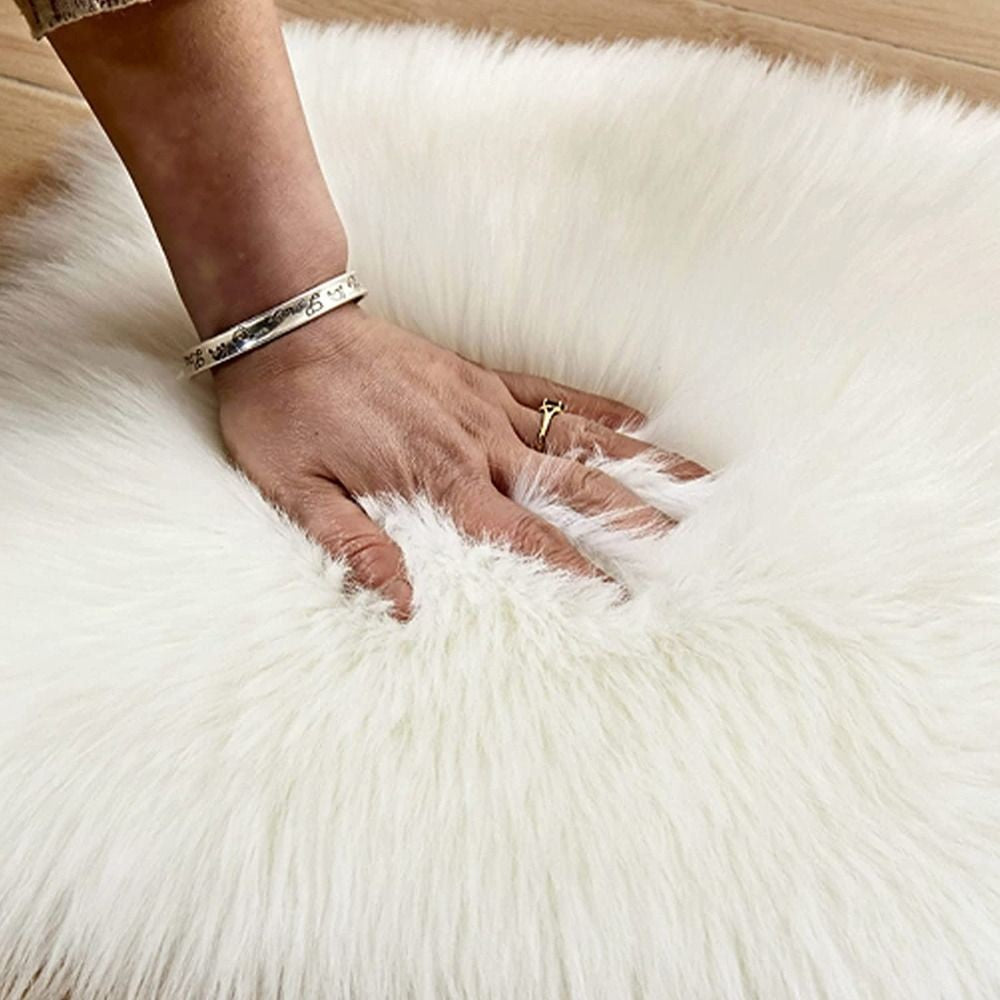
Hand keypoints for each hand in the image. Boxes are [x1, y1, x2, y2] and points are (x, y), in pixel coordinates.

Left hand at [212, 305, 706, 619]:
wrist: (285, 327)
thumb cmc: (287, 414)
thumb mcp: (298, 493)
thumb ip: (353, 547)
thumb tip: (402, 607)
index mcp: (439, 479)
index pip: (524, 534)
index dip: (575, 568)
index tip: (620, 595)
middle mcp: (478, 443)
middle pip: (574, 486)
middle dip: (633, 518)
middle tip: (687, 546)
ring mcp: (486, 405)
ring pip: (578, 438)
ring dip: (640, 462)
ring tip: (696, 482)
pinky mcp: (481, 376)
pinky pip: (551, 390)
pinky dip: (597, 407)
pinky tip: (637, 419)